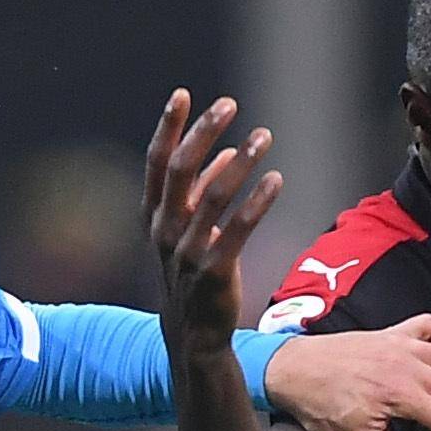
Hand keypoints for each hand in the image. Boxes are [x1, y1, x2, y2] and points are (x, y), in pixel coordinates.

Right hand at [146, 89, 283, 343]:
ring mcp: (187, 252)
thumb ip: (203, 191)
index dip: (167, 127)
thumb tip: (228, 152)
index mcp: (154, 217)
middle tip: (229, 104)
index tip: (182, 95)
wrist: (192, 336)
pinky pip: (238, 230)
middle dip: (203, 132)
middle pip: (181, 170)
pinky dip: (257, 202)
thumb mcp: (187, 232)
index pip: (157, 163)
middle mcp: (165, 230)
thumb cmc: (190, 275)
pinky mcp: (214, 272)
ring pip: (213, 197)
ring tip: (264, 136)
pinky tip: (276, 180)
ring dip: (241, 162)